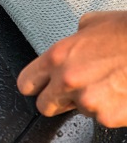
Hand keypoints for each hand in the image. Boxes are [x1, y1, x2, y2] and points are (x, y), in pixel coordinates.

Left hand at [17, 11, 126, 127]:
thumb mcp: (93, 23)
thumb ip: (75, 40)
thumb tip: (74, 44)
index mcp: (57, 57)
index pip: (26, 83)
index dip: (35, 87)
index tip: (41, 88)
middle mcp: (67, 81)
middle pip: (45, 106)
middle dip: (59, 101)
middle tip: (77, 92)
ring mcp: (88, 102)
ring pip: (81, 112)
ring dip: (92, 103)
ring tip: (111, 85)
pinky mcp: (109, 117)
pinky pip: (105, 119)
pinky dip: (114, 111)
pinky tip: (123, 94)